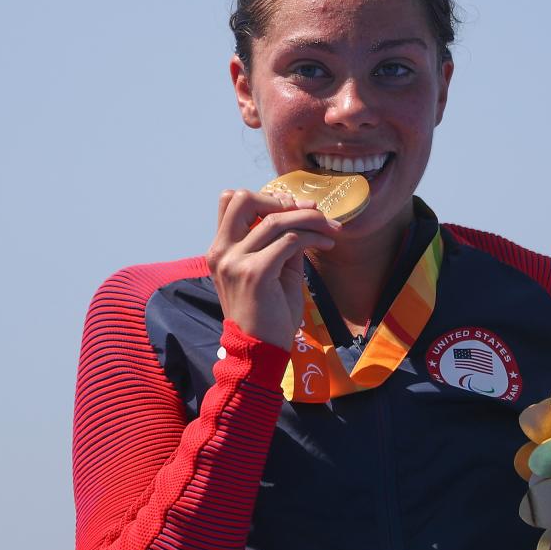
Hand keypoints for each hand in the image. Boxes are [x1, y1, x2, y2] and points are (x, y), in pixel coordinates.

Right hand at [206, 189, 339, 349]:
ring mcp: (235, 261)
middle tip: (310, 212)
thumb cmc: (267, 315)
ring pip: (275, 220)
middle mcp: (222, 252)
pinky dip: (313, 237)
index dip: (266, 197)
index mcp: (220, 250)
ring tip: (330, 228)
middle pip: (243, 198)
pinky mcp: (255, 273)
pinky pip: (290, 240)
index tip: (295, 207)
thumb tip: (302, 217)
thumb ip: (280, 244)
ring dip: (309, 218)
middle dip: (280, 199)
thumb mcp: (273, 271)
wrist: (259, 351)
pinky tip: (327, 244)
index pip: (232, 202)